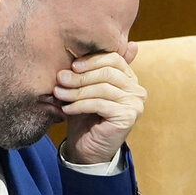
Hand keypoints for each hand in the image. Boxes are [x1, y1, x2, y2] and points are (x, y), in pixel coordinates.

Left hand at [52, 44, 144, 164]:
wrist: (86, 149)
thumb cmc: (84, 116)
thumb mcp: (85, 90)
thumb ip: (89, 71)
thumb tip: (82, 45)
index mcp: (128, 78)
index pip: (114, 59)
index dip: (92, 60)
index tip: (72, 65)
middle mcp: (136, 89)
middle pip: (107, 73)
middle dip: (80, 76)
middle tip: (60, 79)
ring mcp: (135, 103)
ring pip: (102, 88)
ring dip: (76, 91)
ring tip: (59, 94)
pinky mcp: (128, 116)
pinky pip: (100, 104)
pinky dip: (80, 105)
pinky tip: (67, 109)